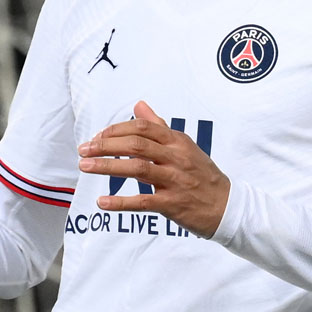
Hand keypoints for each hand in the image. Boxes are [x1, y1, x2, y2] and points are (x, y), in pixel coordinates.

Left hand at [77, 101, 229, 237]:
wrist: (227, 207)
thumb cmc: (201, 174)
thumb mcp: (184, 146)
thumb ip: (159, 126)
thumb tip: (138, 105)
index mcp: (177, 142)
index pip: (143, 128)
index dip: (117, 130)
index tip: (97, 136)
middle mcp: (176, 158)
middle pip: (136, 145)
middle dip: (106, 145)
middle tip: (84, 149)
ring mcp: (175, 181)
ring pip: (137, 169)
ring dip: (107, 167)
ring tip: (85, 167)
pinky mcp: (173, 205)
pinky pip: (143, 202)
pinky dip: (120, 202)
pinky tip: (101, 203)